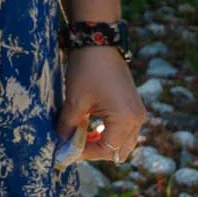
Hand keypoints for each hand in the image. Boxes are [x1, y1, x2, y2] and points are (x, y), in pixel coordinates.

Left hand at [59, 46, 146, 163]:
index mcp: (126, 120)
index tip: (65, 150)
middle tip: (72, 144)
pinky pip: (123, 129)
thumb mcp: (74, 101)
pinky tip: (87, 125)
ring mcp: (137, 113)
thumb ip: (68, 127)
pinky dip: (107, 132)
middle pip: (119, 150)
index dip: (85, 153)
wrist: (98, 43)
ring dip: (101, 141)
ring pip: (122, 141)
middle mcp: (137, 119)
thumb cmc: (86, 71)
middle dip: (95, 150)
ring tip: (77, 134)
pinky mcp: (133, 106)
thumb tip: (60, 145)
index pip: (106, 150)